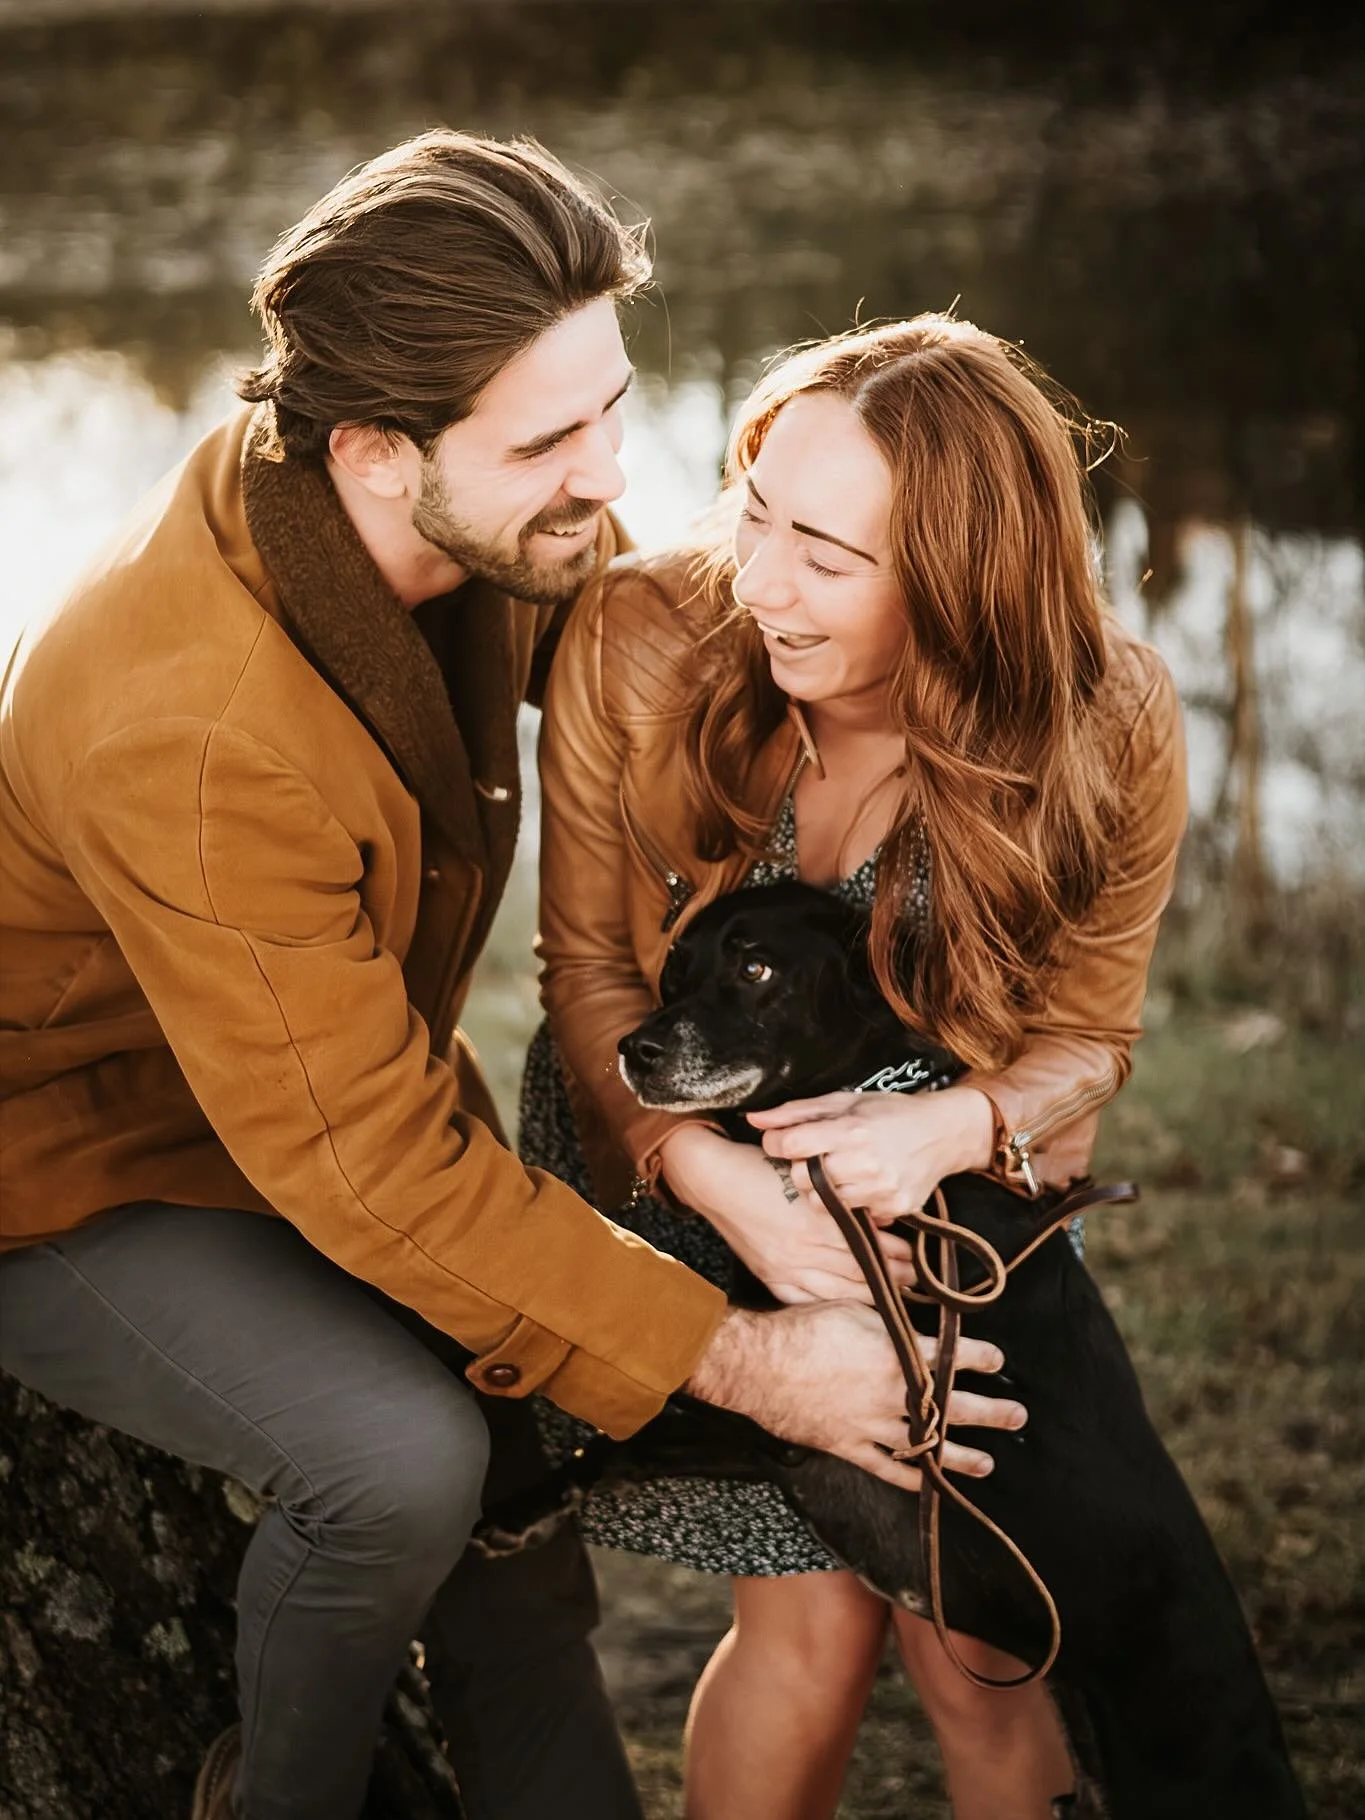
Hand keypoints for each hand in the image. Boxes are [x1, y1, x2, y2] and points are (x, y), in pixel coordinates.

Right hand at [656, 1125, 915, 1303]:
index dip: (893, 1253)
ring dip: (866, 1295)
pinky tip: (847, 1311)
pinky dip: (828, 1305)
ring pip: (835, 1290)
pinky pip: (804, 1299)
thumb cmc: (760, 1167)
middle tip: (915, 1282)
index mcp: (813, 1219)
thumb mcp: (805, 1173)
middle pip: (856, 1270)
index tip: (915, 1257)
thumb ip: (840, 1199)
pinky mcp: (769, 1275)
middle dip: (889, 1276)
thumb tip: (876, 1221)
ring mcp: (783, 1266)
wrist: (713, 1178)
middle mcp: (801, 1248)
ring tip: (893, 1297)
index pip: (865, 1244)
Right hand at [687, 1303, 1025, 1491]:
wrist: (760, 1363)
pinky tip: (931, 1484)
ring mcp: (874, 1426)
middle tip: (1017, 1416)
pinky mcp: (850, 1446)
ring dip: (962, 1455)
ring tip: (987, 1464)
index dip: (981, 1358)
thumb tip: (914, 1316)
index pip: (954, 1356)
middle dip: (991, 1412)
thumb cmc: (804, 1327)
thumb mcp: (855, 1307)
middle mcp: (895, 1394)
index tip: (998, 1360)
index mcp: (899, 1355)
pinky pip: (888, 1469)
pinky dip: (912, 1477)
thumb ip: (890, 1319)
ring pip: (928, 1447)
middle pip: (955, 1406)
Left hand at [749, 1086, 995, 1223]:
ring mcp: (880, 1189)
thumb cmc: (888, 1113)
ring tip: (841, 1171)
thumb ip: (796, 1112)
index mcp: (849, 1129)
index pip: (790, 1145)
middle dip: (802, 1169)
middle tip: (817, 1158)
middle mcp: (864, 1161)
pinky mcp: (893, 1209)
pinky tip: (864, 1185)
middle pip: (802, 1179)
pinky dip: (853, 1203)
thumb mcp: (844, 1101)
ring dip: (825, 1190)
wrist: (943, 1133)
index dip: (778, 1143)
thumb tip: (753, 1120)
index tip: (784, 1142)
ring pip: (824, 1204)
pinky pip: (854, 1216)